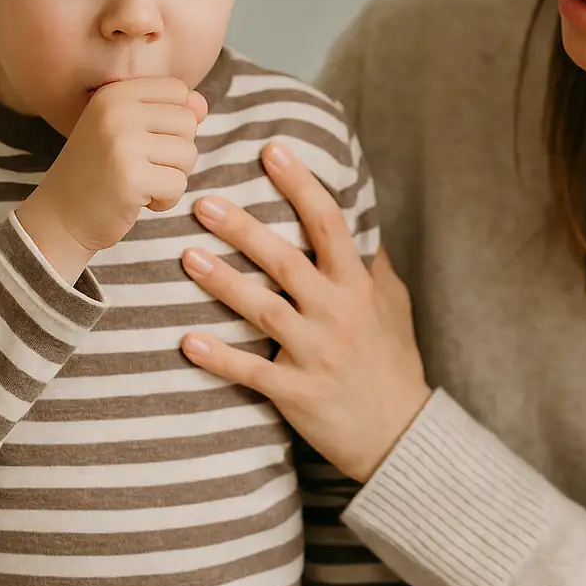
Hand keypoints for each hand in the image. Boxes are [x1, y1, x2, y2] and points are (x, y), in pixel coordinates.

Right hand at [19, 77, 206, 280]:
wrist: (60, 217)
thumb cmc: (100, 171)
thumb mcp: (126, 130)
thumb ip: (166, 111)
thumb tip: (202, 105)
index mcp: (115, 93)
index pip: (178, 90)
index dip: (173, 121)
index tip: (144, 140)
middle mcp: (117, 111)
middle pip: (188, 122)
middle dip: (175, 152)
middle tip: (141, 166)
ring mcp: (123, 143)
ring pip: (188, 154)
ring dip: (171, 177)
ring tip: (139, 182)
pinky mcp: (131, 178)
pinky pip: (178, 184)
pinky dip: (166, 199)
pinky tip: (138, 200)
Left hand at [178, 142, 431, 481]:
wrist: (398, 436)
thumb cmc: (393, 365)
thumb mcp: (394, 308)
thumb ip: (375, 266)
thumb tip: (363, 227)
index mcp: (358, 286)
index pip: (329, 224)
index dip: (301, 185)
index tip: (272, 150)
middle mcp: (338, 314)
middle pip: (286, 262)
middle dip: (244, 229)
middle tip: (204, 202)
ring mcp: (316, 354)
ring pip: (263, 311)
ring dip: (223, 282)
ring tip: (186, 256)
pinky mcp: (296, 393)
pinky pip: (251, 372)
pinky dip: (219, 358)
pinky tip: (187, 341)